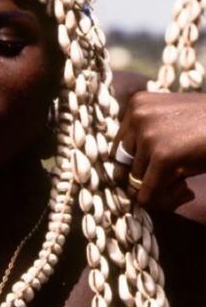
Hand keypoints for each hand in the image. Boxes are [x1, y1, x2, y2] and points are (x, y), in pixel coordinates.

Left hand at [112, 92, 205, 209]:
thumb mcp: (172, 122)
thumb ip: (146, 137)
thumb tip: (120, 177)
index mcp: (137, 105)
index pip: (119, 149)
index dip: (139, 165)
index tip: (164, 169)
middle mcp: (136, 115)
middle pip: (124, 165)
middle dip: (148, 178)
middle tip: (176, 180)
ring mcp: (148, 134)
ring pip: (135, 182)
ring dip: (160, 189)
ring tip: (185, 183)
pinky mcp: (163, 156)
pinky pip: (146, 196)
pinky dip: (166, 201)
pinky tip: (187, 192)